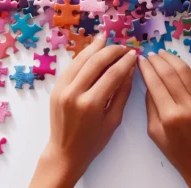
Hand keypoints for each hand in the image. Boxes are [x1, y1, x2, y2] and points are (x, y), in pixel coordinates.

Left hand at [30, 35, 137, 187]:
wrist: (65, 152)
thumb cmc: (93, 141)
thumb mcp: (113, 120)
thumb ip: (122, 93)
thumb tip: (130, 70)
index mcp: (91, 104)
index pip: (112, 74)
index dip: (125, 61)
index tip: (134, 54)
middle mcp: (74, 93)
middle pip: (96, 62)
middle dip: (112, 51)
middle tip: (124, 47)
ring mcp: (62, 89)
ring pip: (80, 60)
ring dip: (95, 48)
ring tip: (106, 39)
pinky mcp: (56, 88)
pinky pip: (71, 67)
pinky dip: (82, 56)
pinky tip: (91, 50)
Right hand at [139, 51, 190, 187]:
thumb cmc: (176, 151)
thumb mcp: (154, 132)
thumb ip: (151, 106)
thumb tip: (149, 83)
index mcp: (170, 116)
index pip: (155, 83)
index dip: (146, 68)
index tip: (140, 59)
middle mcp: (187, 105)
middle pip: (170, 74)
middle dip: (158, 61)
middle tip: (149, 54)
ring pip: (185, 72)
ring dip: (172, 59)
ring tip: (162, 53)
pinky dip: (186, 67)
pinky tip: (177, 63)